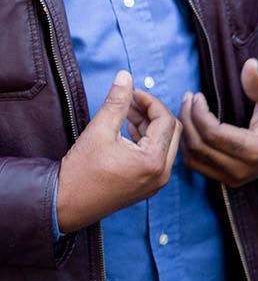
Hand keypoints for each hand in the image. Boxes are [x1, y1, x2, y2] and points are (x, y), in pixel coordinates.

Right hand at [55, 71, 181, 232]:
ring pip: (165, 143)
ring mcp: (156, 182)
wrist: (64, 205)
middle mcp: (162, 174)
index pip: (165, 120)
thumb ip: (116, 102)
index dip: (151, 102)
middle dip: (153, 112)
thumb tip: (126, 76)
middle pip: (171, 131)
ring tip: (126, 112)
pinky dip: (147, 140)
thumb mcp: (99, 130)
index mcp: (154, 161)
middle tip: (132, 101)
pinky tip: (128, 129)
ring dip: (150, 125)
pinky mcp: (148, 186)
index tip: (133, 93)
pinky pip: (158, 157)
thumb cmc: (80, 171)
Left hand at [179, 58, 257, 187]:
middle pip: (199, 147)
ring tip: (187, 111)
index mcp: (255, 150)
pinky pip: (198, 166)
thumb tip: (249, 64)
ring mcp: (235, 178)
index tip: (197, 95)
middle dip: (188, 120)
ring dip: (186, 134)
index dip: (198, 113)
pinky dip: (190, 148)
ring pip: (194, 159)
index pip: (213, 134)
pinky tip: (192, 128)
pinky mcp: (229, 180)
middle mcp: (242, 170)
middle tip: (188, 99)